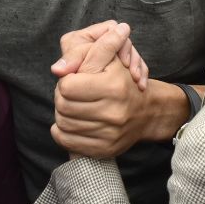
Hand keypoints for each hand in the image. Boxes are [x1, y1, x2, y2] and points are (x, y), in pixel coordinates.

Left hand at [52, 23, 176, 159]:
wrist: (148, 112)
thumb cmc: (124, 81)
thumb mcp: (112, 59)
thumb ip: (85, 53)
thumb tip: (57, 68)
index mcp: (114, 88)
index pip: (67, 86)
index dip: (66, 80)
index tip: (73, 79)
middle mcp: (114, 113)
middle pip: (63, 105)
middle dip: (61, 97)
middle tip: (70, 93)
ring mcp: (109, 134)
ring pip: (63, 124)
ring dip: (62, 113)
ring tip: (73, 106)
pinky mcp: (104, 149)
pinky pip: (67, 141)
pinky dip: (62, 132)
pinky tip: (71, 122)